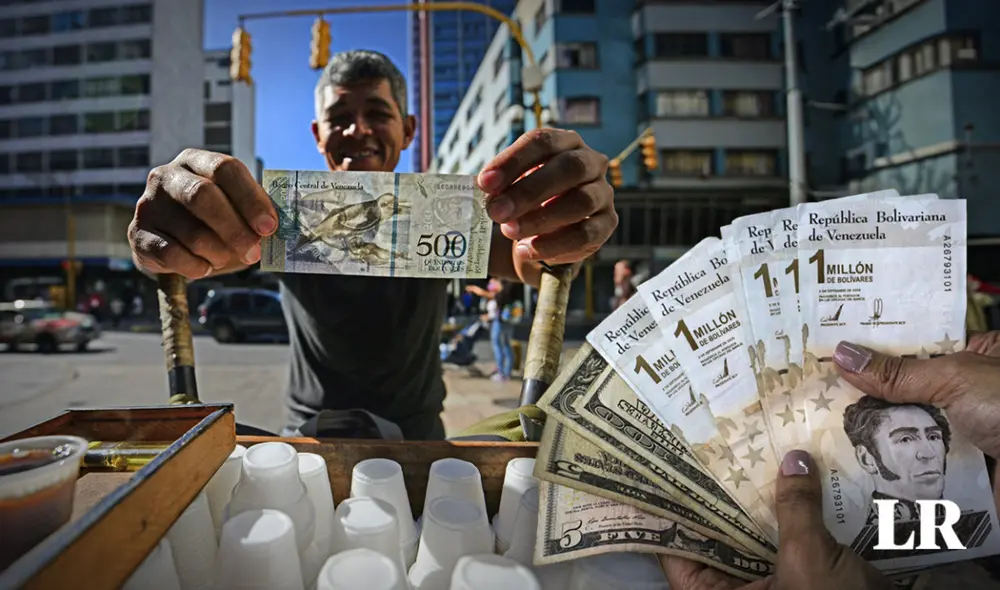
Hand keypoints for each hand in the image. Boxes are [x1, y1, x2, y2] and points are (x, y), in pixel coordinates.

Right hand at [128, 149, 277, 278]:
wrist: (171, 245)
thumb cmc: (213, 223)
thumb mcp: (236, 211)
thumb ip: (255, 214)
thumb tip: (278, 228)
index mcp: (197, 161)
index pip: (225, 168)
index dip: (250, 198)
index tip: (269, 227)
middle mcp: (167, 176)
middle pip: (202, 195)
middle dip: (235, 229)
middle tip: (254, 252)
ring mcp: (148, 204)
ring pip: (191, 232)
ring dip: (219, 253)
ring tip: (226, 258)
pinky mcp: (137, 233)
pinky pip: (172, 254)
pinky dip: (196, 266)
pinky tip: (204, 267)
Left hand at [477, 128, 616, 265]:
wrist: (544, 234)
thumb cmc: (526, 201)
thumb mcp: (510, 187)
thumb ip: (500, 187)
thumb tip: (484, 190)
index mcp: (565, 143)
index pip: (543, 142)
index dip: (513, 161)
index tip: (485, 183)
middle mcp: (590, 162)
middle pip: (568, 168)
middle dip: (529, 190)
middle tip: (496, 211)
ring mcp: (602, 193)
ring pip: (581, 201)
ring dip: (541, 218)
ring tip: (509, 231)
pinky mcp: (607, 224)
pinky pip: (585, 235)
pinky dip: (553, 245)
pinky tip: (526, 250)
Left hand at [660, 450, 890, 589]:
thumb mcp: (808, 559)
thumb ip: (794, 508)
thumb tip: (794, 459)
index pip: (675, 548)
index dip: (673, 507)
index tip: (670, 465)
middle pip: (715, 535)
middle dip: (720, 493)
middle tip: (715, 445)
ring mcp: (763, 585)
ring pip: (749, 535)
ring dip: (757, 500)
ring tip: (751, 449)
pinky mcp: (794, 579)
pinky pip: (781, 541)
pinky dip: (787, 514)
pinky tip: (792, 475)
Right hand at [833, 331, 999, 458]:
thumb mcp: (955, 378)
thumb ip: (900, 372)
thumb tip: (844, 356)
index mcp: (976, 353)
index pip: (916, 341)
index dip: (876, 342)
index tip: (834, 344)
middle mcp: (969, 387)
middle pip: (908, 384)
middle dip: (869, 387)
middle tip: (818, 381)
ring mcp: (968, 426)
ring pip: (912, 422)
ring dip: (879, 428)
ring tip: (825, 419)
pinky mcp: (965, 463)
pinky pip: (922, 458)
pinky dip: (897, 461)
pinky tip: (858, 455)